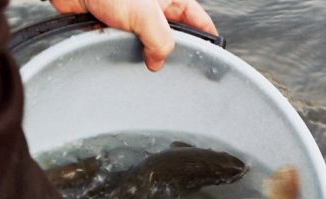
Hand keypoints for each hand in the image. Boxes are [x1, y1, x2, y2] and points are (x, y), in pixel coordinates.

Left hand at [51, 0, 217, 70]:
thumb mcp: (146, 15)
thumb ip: (161, 42)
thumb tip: (158, 62)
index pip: (197, 20)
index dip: (206, 38)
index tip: (211, 57)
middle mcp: (154, 7)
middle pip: (173, 36)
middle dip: (169, 52)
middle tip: (169, 65)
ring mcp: (135, 17)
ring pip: (147, 43)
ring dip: (142, 52)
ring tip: (139, 56)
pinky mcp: (115, 25)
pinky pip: (124, 44)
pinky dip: (121, 50)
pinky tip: (118, 50)